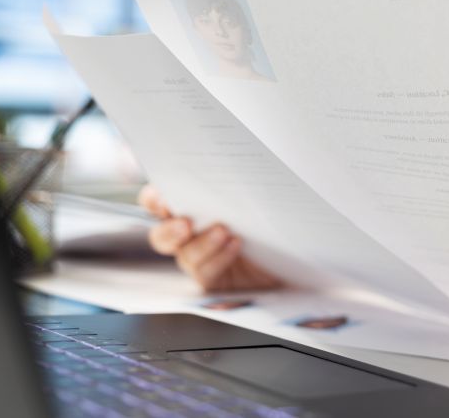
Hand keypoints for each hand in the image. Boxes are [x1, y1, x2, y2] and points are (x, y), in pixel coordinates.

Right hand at [139, 185, 282, 291]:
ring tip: (224, 231)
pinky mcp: (214, 280)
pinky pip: (206, 274)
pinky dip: (219, 259)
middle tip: (186, 224)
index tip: (163, 197)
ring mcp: (200, 260)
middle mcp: (188, 235)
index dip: (154, 199)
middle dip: (170, 230)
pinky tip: (235, 245)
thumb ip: (233, 185)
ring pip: (185, 256)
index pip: (157, 202)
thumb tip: (230, 168)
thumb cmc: (271, 216)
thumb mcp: (254, 195)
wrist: (294, 252)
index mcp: (190, 206)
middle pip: (161, 236)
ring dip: (203, 244)